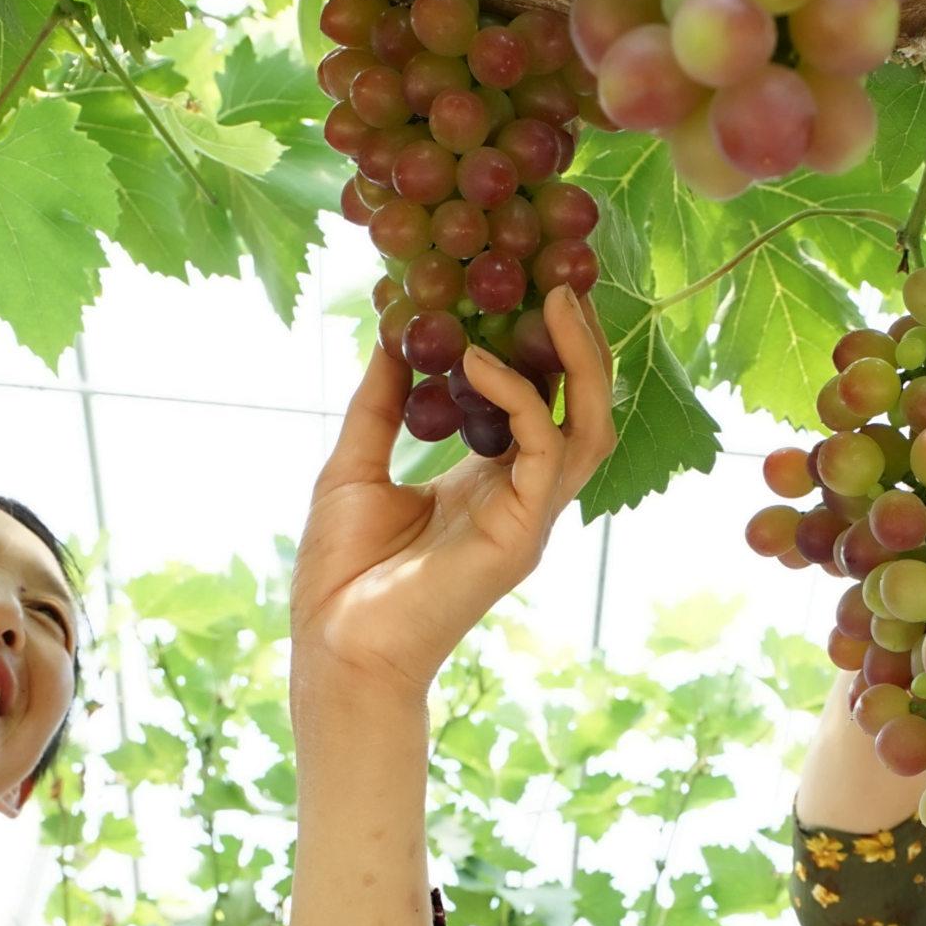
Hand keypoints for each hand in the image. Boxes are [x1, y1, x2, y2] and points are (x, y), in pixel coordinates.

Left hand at [289, 287, 619, 708]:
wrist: (336, 649)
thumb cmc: (343, 574)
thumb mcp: (354, 464)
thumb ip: (382, 401)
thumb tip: (390, 332)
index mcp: (492, 481)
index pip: (545, 400)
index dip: (548, 343)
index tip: (532, 281)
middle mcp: (523, 496)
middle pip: (585, 408)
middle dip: (584, 342)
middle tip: (565, 276)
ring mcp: (529, 517)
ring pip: (589, 427)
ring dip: (579, 360)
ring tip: (555, 297)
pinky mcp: (520, 535)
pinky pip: (540, 452)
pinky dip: (518, 398)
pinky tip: (477, 360)